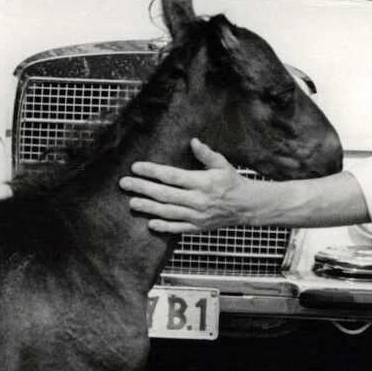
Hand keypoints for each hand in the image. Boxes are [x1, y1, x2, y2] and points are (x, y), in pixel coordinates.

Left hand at [118, 138, 265, 233]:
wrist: (247, 206)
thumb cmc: (232, 182)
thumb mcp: (222, 164)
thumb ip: (206, 154)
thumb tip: (193, 142)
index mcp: (202, 182)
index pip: (172, 176)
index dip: (152, 172)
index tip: (136, 167)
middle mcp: (198, 200)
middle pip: (164, 194)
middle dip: (142, 188)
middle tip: (124, 184)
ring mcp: (197, 216)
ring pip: (168, 212)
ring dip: (148, 207)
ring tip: (132, 202)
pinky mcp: (198, 227)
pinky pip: (178, 228)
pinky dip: (164, 227)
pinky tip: (150, 223)